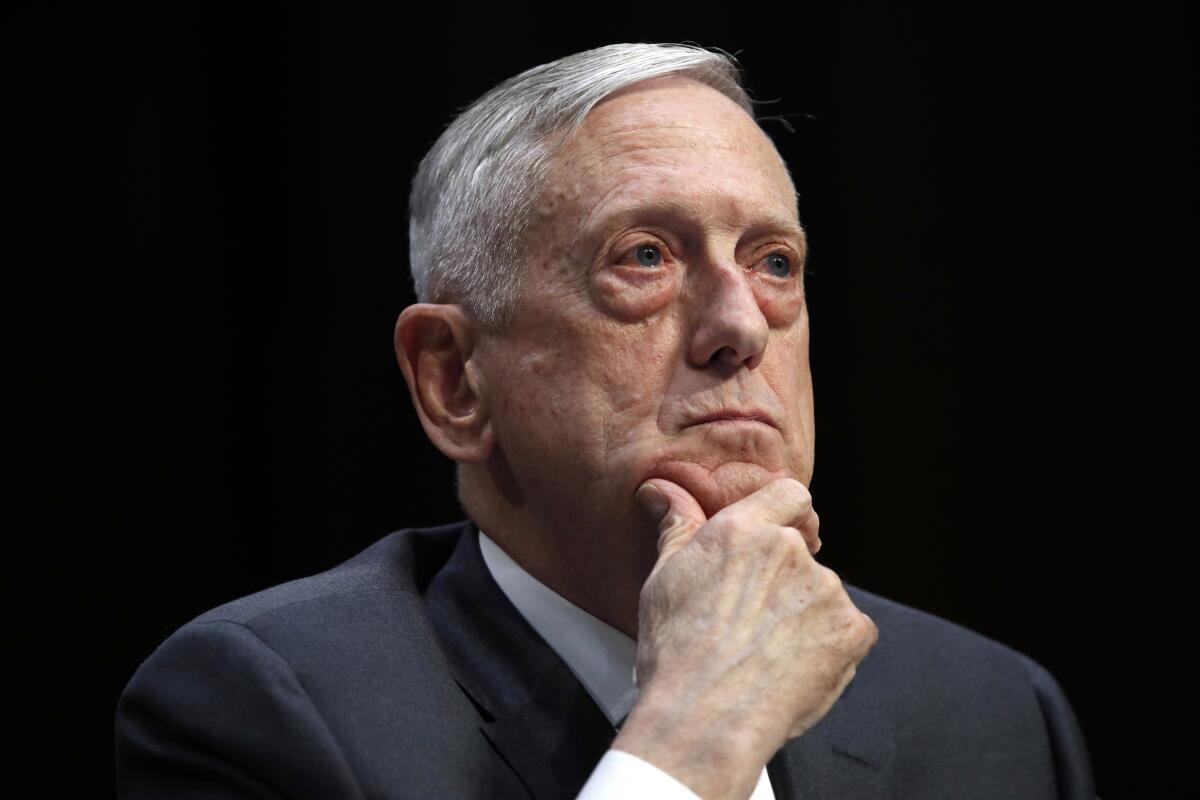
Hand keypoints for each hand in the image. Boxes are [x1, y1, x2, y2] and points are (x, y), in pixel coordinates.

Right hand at [611, 478, 877, 799]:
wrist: (705, 716)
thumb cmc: (677, 654)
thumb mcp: (663, 579)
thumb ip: (676, 526)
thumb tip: (663, 492)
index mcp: (742, 531)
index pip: (788, 494)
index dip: (787, 515)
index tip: (779, 538)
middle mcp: (788, 551)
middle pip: (802, 552)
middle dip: (784, 580)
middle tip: (752, 618)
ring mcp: (825, 590)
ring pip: (823, 594)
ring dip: (804, 615)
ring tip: (766, 652)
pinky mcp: (851, 631)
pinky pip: (851, 630)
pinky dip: (830, 647)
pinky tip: (794, 666)